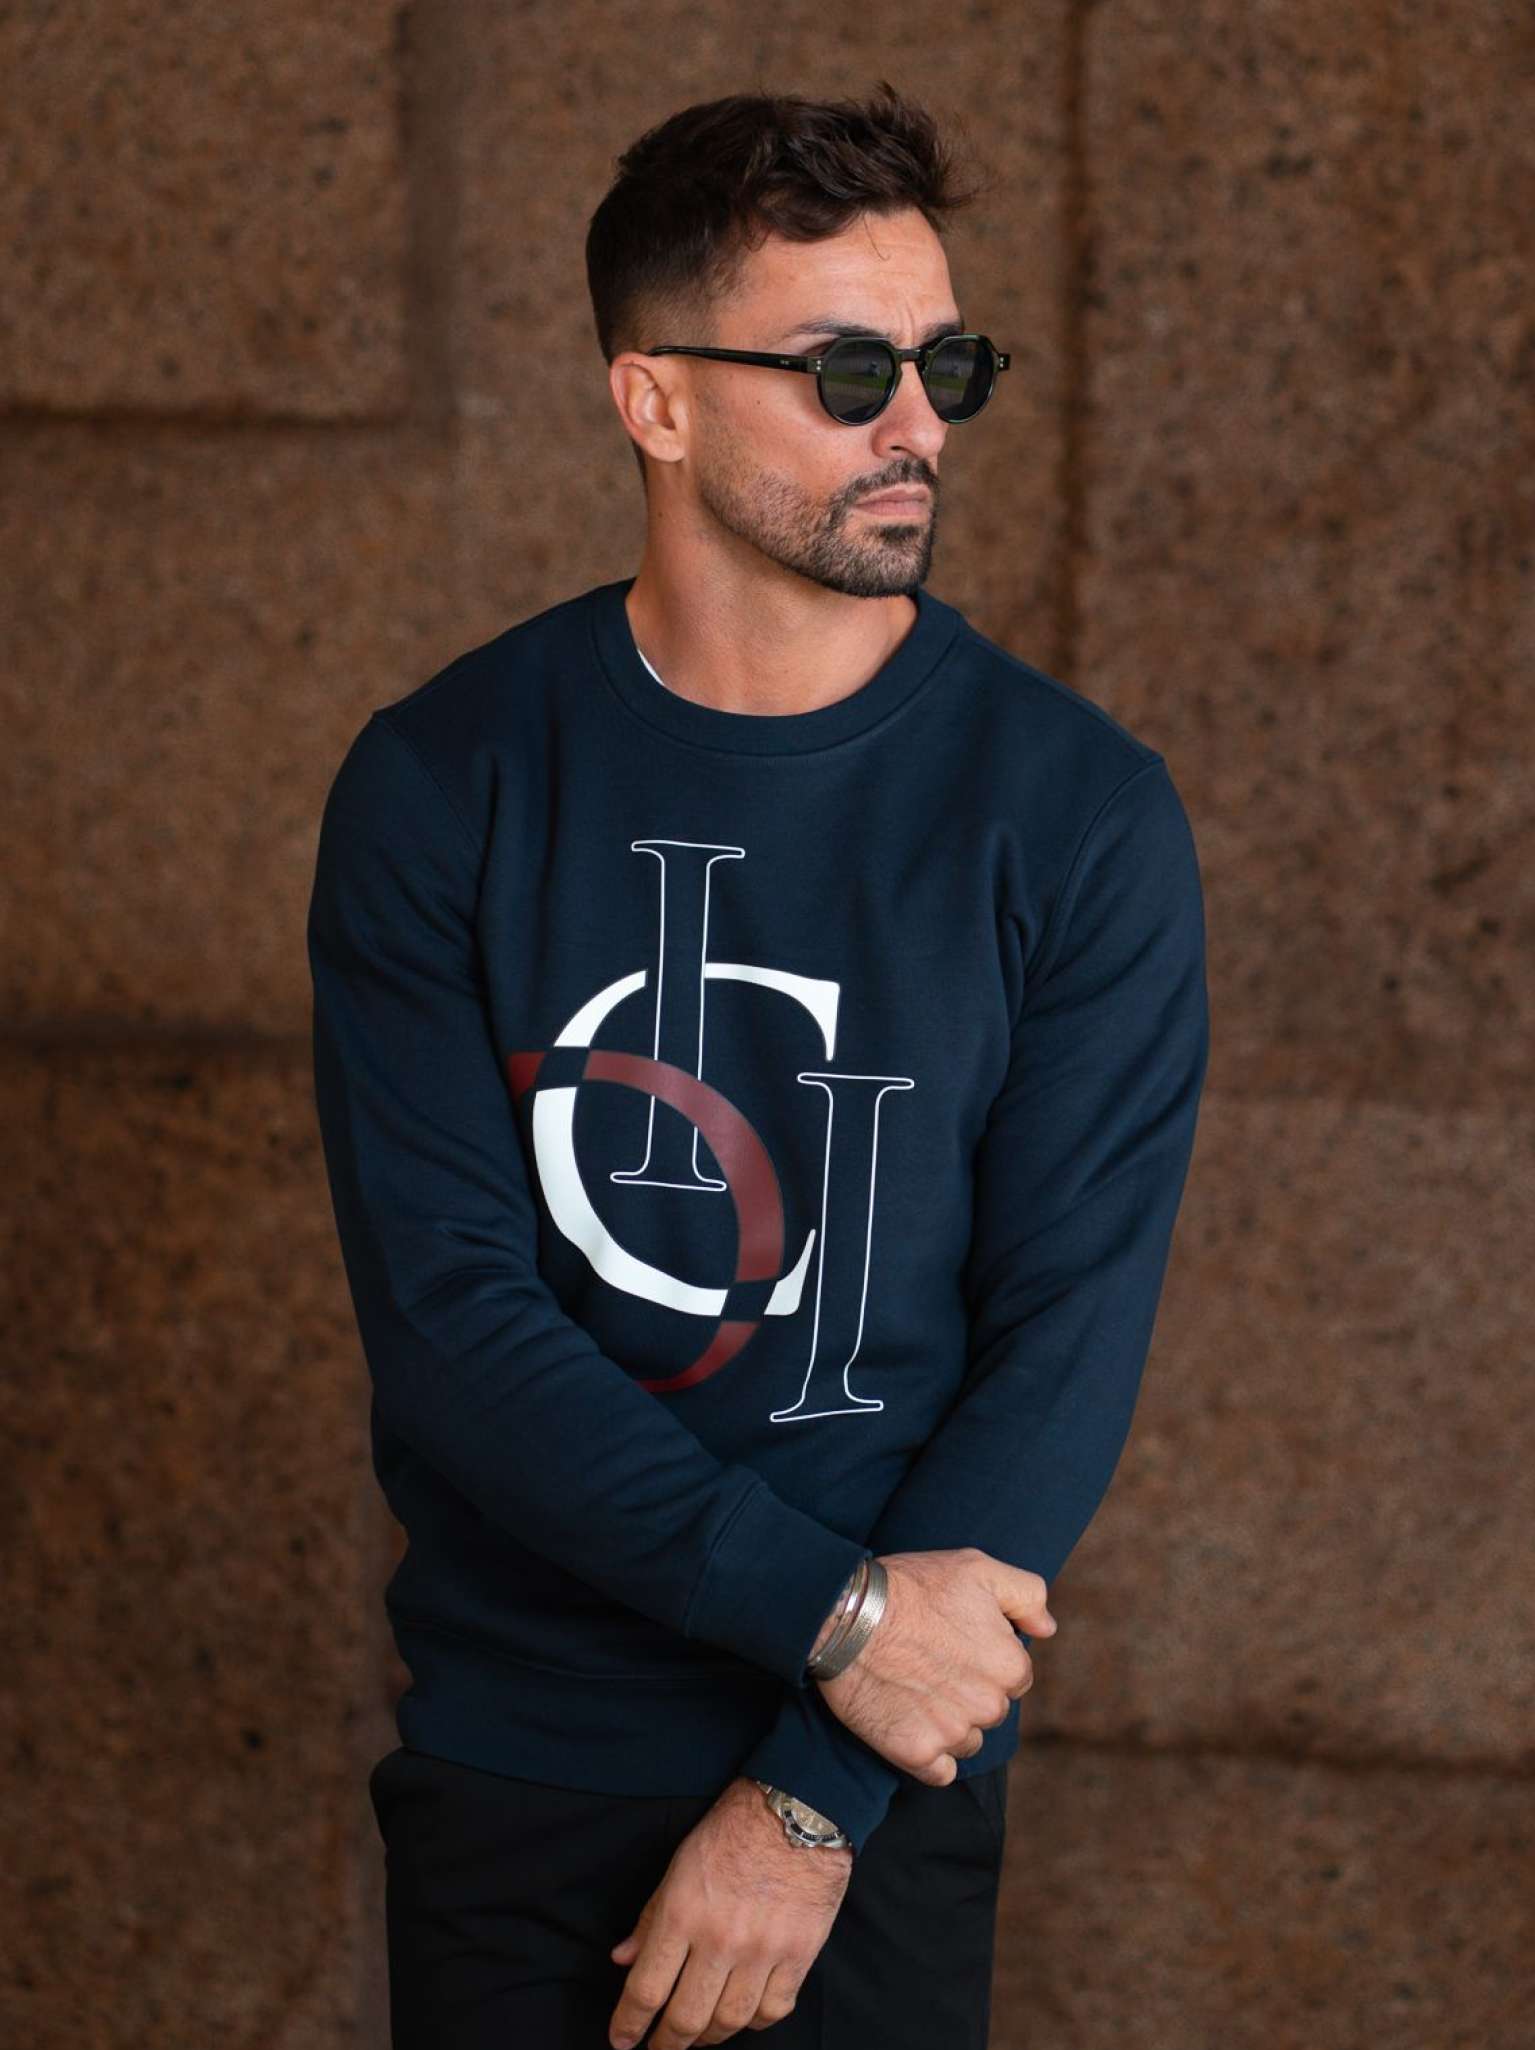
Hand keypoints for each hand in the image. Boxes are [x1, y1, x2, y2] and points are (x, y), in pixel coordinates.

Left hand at [605, 1774, 850, 2048]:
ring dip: (709, 2037)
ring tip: (699, 2038)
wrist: (797, 1808)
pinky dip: (755, 2021)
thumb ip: (651, 1916)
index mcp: (683, 1912)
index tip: (621, 2040)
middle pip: (686, 2017)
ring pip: (730, 2021)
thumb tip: (624, 1960)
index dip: (629, 2023)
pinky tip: (743, 2015)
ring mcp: (763, 1950)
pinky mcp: (799, 1953)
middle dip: (667, 2044)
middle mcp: (720, 1938)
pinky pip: (773, 2009)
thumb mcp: (679, 1864)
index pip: (647, 1988)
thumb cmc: (733, 1828)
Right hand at [815, 1546, 1054, 1785]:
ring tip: (913, 1688)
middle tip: (930, 1662)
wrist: (846, 1615)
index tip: (954, 1643)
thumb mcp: (977, 1568)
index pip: (1013, 1676)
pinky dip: (927, 1753)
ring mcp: (953, 1734)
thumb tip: (1047, 1628)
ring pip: (965, 1740)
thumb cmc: (911, 1586)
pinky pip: (939, 1771)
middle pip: (990, 1709)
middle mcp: (989, 1706)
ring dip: (947, 1723)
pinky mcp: (917, 1754)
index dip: (984, 1658)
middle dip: (967, 1691)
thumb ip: (1025, 1594)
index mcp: (1010, 1666)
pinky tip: (908, 1722)